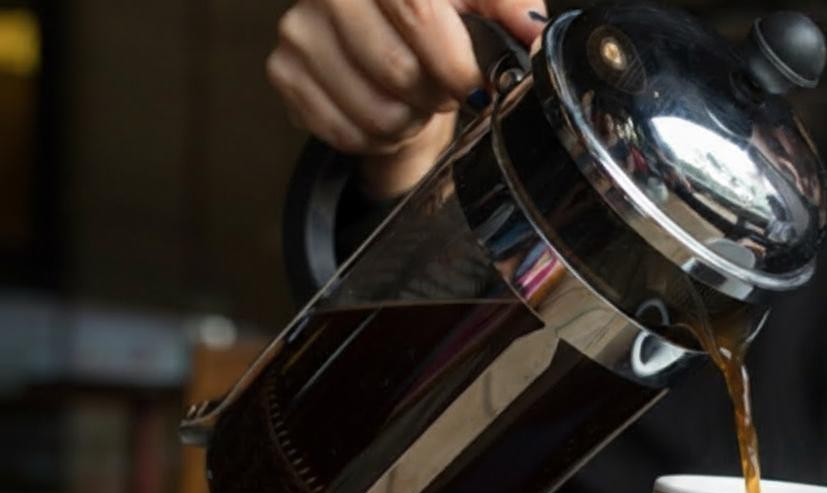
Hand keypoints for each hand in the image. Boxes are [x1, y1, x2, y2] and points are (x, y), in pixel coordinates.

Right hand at [267, 0, 546, 198]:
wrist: (385, 44)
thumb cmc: (434, 24)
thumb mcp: (477, 2)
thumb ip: (509, 8)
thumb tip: (534, 33)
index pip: (419, 11)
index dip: (454, 62)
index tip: (475, 86)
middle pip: (398, 71)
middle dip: (434, 95)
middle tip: (441, 89)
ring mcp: (299, 28)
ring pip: (374, 113)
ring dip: (407, 122)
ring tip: (413, 102)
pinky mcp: (285, 72)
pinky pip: (345, 134)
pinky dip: (375, 138)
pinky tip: (382, 112)